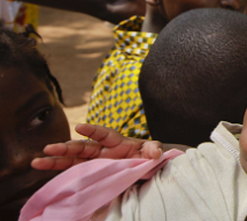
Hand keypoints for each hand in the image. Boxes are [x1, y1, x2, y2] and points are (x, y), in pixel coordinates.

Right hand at [31, 124, 161, 170]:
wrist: (144, 165)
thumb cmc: (146, 155)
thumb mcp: (153, 151)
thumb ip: (154, 149)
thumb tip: (155, 152)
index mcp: (116, 142)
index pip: (104, 134)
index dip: (92, 130)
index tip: (79, 127)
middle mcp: (102, 150)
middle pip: (81, 147)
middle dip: (65, 147)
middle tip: (49, 148)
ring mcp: (95, 161)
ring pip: (72, 159)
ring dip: (55, 160)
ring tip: (37, 162)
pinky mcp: (91, 171)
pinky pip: (74, 171)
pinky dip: (60, 171)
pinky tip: (45, 172)